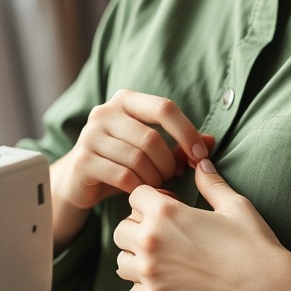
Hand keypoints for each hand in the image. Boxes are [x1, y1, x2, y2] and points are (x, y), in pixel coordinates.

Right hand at [49, 90, 213, 251]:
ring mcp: (90, 135)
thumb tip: (211, 141)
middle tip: (173, 176)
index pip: (164, 107)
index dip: (187, 132)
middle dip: (169, 162)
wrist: (78, 180)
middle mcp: (105, 112)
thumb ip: (179, 144)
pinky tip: (140, 191)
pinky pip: (123, 175)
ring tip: (156, 184)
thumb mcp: (150, 149)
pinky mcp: (83, 161)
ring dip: (154, 177)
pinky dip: (139, 187)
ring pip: (137, 158)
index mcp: (125, 100)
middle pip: (151, 138)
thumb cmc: (121, 161)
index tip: (201, 154)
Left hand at [113, 159, 290, 290]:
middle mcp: (150, 240)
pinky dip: (144, 288)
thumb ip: (210, 182)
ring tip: (162, 258)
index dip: (151, 199)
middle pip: (121, 228)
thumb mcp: (232, 204)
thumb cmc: (251, 243)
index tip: (170, 207)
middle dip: (138, 227)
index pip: (135, 196)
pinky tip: (165, 281)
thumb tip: (202, 163)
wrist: (263, 286)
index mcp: (165, 212)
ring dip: (136, 258)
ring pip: (121, 261)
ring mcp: (150, 272)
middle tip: (164, 233)